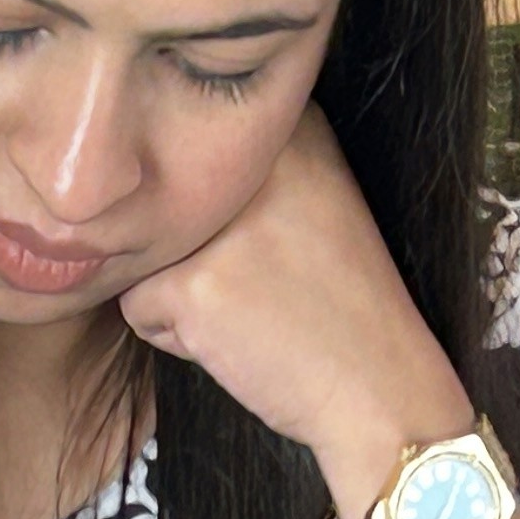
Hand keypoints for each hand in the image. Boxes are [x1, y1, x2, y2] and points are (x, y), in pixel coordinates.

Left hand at [119, 103, 470, 518]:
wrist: (380, 389)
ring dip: (180, 295)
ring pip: (148, 256)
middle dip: (196, 256)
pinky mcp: (193, 284)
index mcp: (286, 129)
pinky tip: (235, 342)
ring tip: (248, 314)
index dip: (219, 218)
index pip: (192, 158)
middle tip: (262, 288)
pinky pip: (138, 307)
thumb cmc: (343, 309)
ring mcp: (221, 223)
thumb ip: (251, 173)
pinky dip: (176, 338)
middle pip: (166, 207)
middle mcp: (250, 162)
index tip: (268, 248)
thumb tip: (156, 168)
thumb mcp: (315, 201)